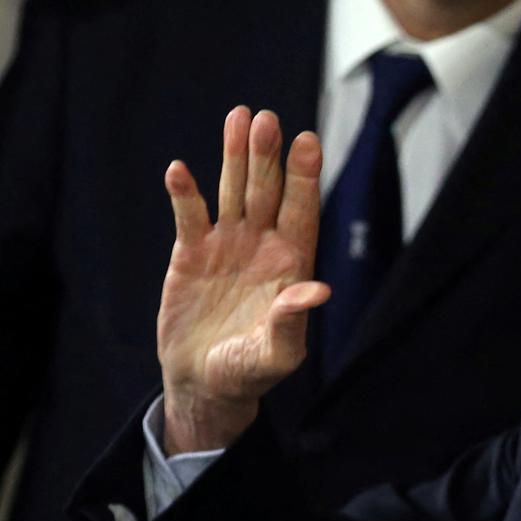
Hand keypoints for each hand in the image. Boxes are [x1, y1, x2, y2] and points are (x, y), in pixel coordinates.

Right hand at [158, 106, 330, 454]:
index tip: (308, 141)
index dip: (304, 178)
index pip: (301, 213)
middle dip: (268, 157)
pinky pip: (190, 216)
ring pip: (233, 191)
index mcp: (291, 265)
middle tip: (267, 120)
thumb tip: (318, 291)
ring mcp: (227, 245)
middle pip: (268, 192)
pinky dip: (185, 194)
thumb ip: (293, 321)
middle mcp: (262, 246)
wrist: (204, 381)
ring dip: (234, 157)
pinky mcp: (191, 253)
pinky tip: (181, 170)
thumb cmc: (249, 371)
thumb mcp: (277, 353)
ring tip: (238, 117)